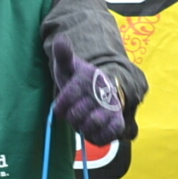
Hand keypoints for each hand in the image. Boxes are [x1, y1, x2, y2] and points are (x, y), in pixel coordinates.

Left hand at [45, 31, 124, 145]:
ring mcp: (113, 108)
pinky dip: (94, 137)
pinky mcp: (118, 124)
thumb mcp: (68, 66)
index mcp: (90, 77)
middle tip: (73, 113)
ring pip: (91, 126)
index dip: (60, 107)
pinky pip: (104, 138)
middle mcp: (104, 92)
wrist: (100, 90)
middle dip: (71, 117)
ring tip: (82, 121)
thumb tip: (61, 40)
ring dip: (82, 127)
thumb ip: (63, 54)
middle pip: (77, 115)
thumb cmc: (78, 79)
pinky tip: (91, 129)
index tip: (60, 108)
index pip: (68, 98)